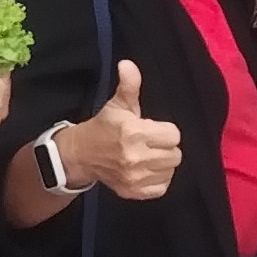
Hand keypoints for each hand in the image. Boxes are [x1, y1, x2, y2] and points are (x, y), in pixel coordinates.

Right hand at [63, 62, 180, 199]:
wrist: (81, 155)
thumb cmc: (104, 127)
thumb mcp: (117, 104)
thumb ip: (129, 85)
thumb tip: (128, 64)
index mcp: (134, 133)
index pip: (173, 135)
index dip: (165, 130)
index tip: (152, 129)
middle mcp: (135, 157)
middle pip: (175, 154)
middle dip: (165, 146)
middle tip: (150, 142)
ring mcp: (134, 178)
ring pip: (170, 170)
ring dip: (163, 163)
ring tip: (148, 155)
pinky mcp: (133, 192)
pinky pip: (161, 187)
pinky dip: (158, 179)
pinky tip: (146, 170)